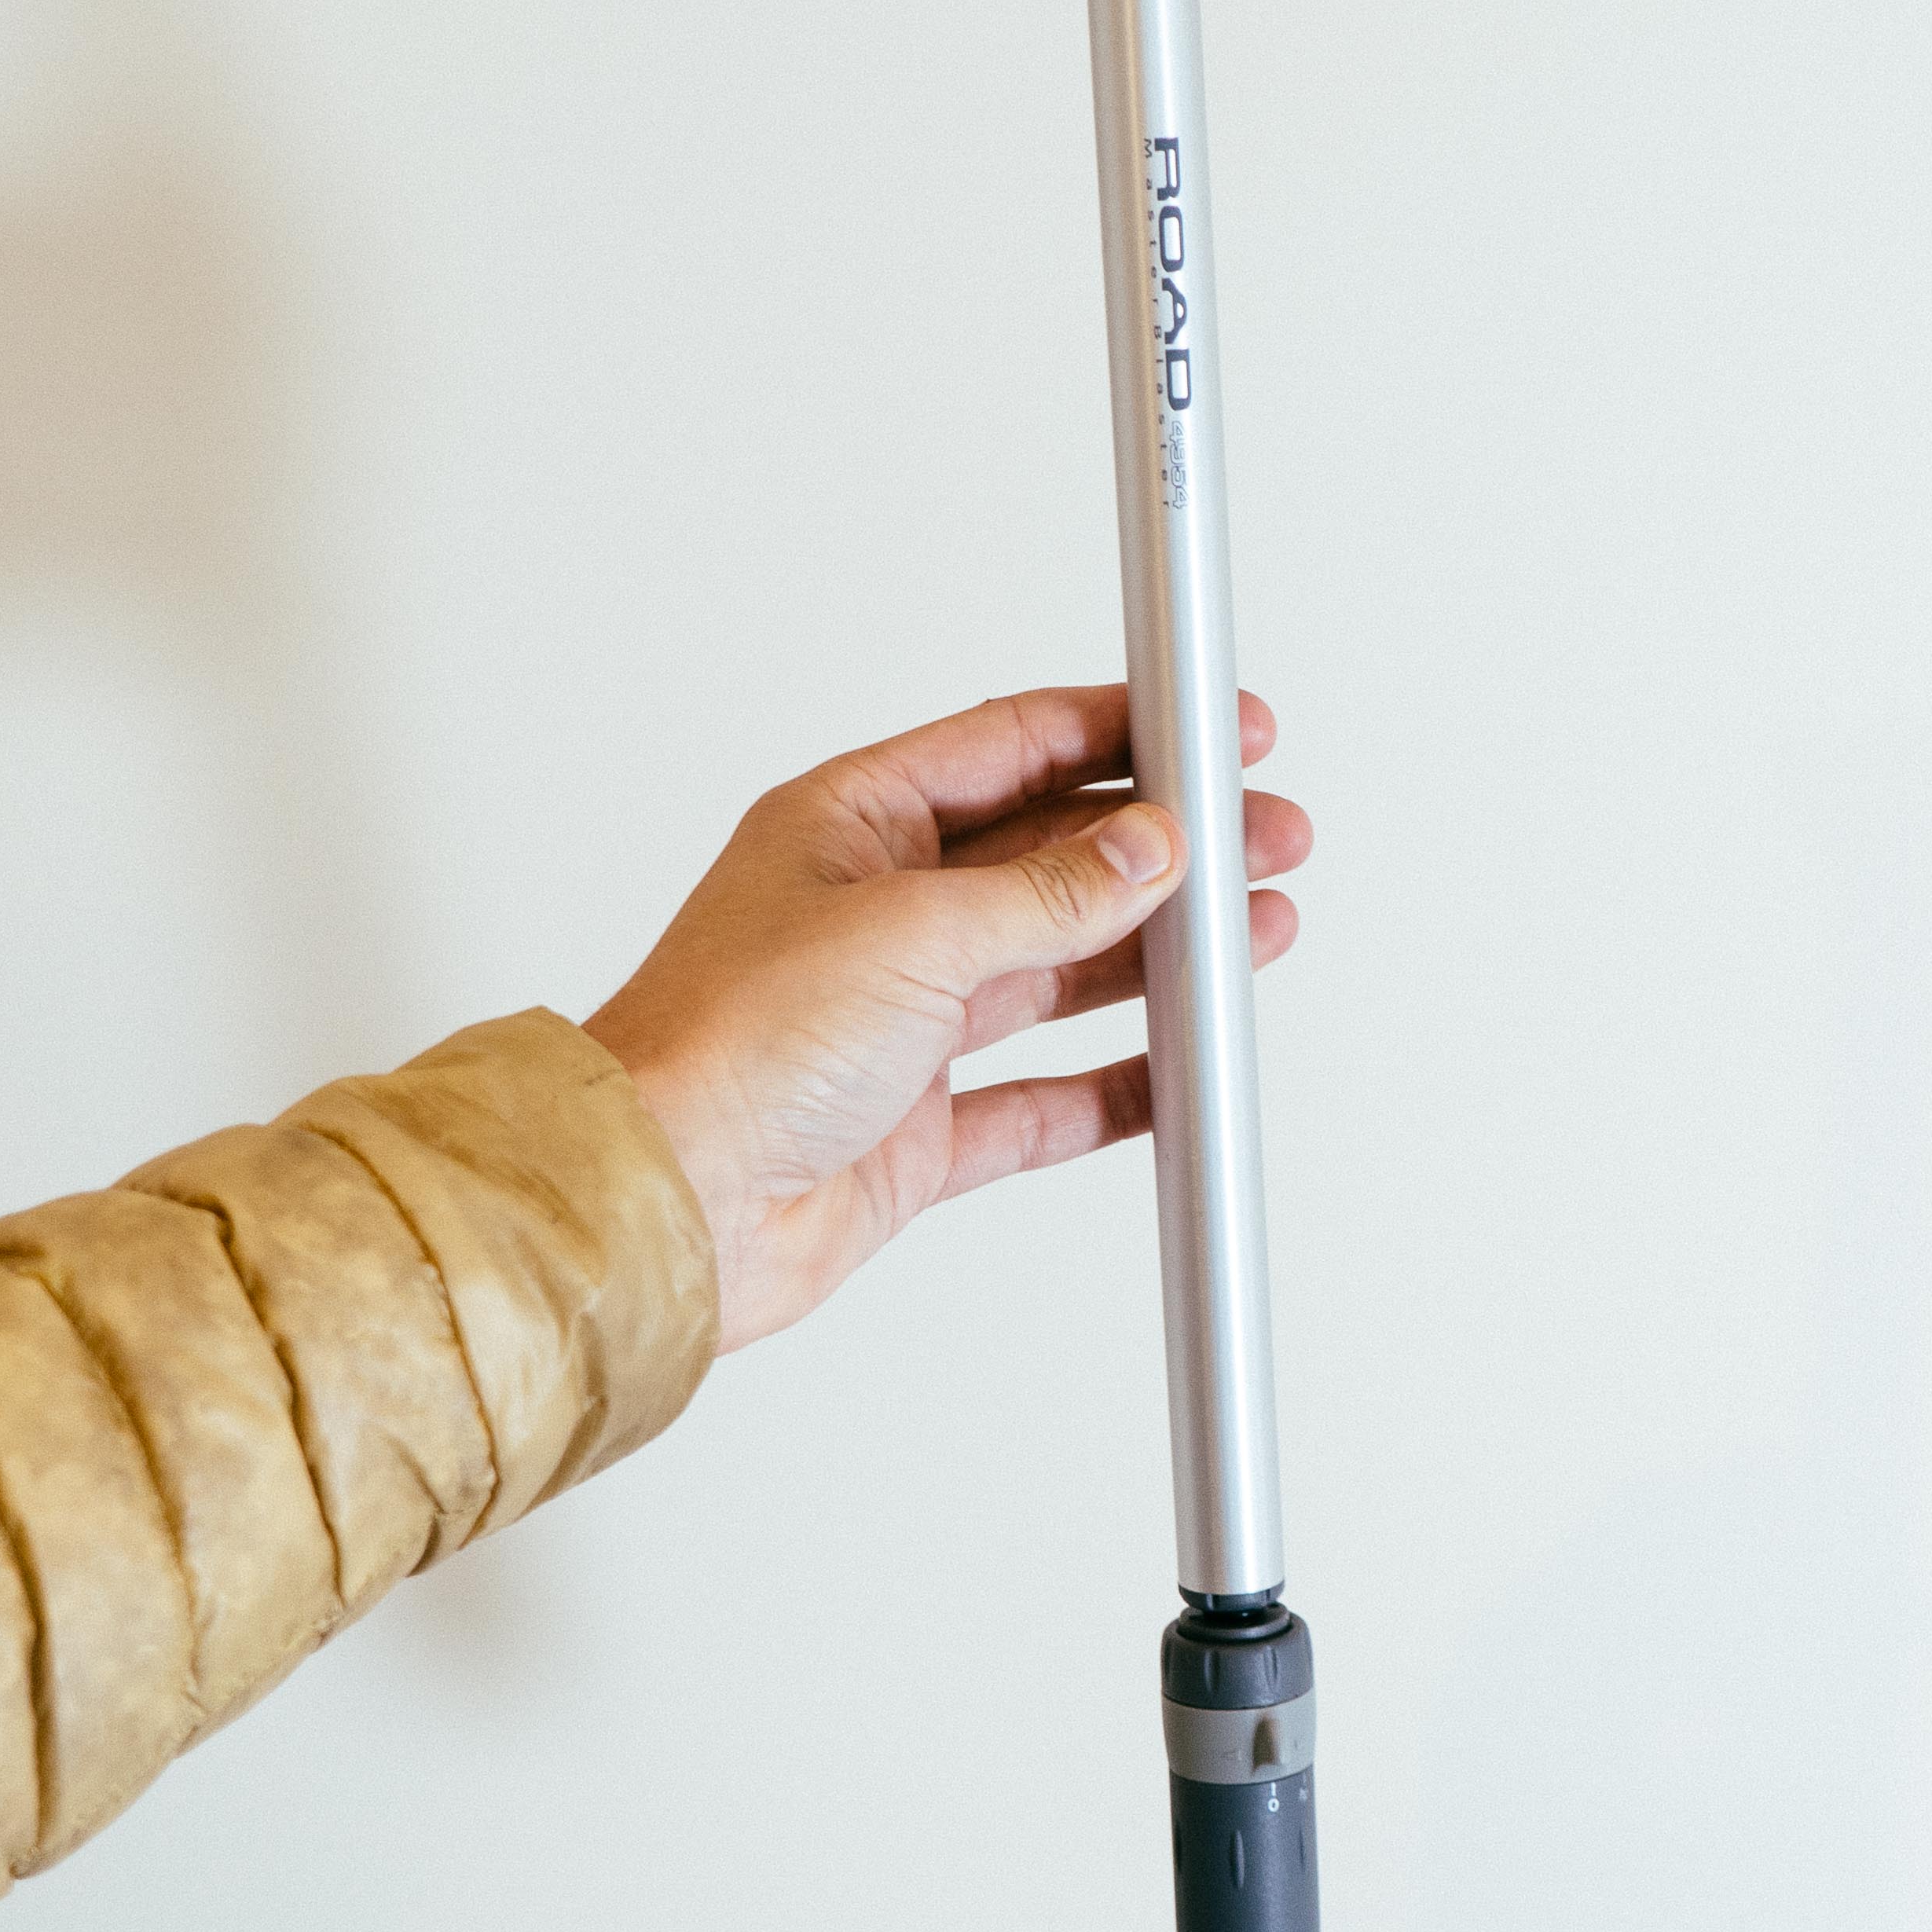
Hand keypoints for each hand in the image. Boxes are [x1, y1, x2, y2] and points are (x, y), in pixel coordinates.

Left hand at [584, 685, 1307, 1352]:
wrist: (666, 1204)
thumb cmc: (726, 1046)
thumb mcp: (912, 932)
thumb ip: (1046, 893)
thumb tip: (1145, 849)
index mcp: (852, 826)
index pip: (1012, 750)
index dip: (1121, 732)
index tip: (1213, 727)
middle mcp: (876, 917)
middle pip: (1052, 861)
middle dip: (1164, 851)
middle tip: (1265, 839)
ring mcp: (897, 1025)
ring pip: (1056, 972)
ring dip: (1155, 957)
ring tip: (1254, 936)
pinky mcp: (912, 1128)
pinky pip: (1037, 1098)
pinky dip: (1112, 1085)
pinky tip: (1173, 1069)